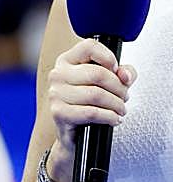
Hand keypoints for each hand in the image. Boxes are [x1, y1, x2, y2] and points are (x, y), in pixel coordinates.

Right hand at [45, 38, 135, 181]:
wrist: (75, 134)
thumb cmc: (90, 104)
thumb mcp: (109, 84)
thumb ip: (123, 73)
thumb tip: (125, 74)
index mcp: (67, 61)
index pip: (89, 46)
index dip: (109, 58)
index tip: (116, 71)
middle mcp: (58, 74)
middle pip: (98, 74)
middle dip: (119, 88)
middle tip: (124, 98)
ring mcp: (56, 93)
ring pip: (97, 94)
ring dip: (117, 105)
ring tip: (120, 110)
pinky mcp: (59, 112)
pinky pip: (91, 112)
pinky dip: (109, 117)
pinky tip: (113, 119)